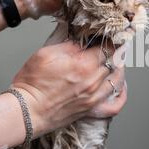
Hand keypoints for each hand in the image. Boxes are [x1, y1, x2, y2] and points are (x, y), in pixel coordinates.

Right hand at [11, 41, 126, 136]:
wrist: (26, 111)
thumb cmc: (32, 84)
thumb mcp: (46, 53)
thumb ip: (69, 45)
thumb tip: (83, 42)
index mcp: (83, 64)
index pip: (108, 47)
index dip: (109, 40)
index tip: (108, 36)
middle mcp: (93, 81)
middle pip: (115, 62)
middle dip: (114, 52)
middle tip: (110, 46)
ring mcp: (95, 97)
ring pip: (118, 79)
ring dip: (118, 68)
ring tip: (115, 61)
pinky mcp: (92, 110)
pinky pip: (115, 105)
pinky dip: (121, 95)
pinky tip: (120, 86)